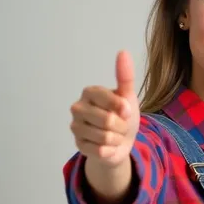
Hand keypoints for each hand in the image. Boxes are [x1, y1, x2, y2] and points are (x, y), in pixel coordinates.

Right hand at [70, 50, 139, 167]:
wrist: (121, 142)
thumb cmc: (122, 116)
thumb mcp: (128, 96)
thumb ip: (125, 76)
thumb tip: (123, 52)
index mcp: (90, 92)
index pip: (110, 100)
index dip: (124, 109)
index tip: (126, 111)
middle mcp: (78, 107)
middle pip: (109, 121)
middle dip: (122, 127)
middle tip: (120, 125)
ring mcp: (76, 127)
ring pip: (106, 138)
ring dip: (117, 139)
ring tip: (114, 135)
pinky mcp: (78, 145)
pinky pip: (101, 151)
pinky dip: (110, 151)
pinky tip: (107, 146)